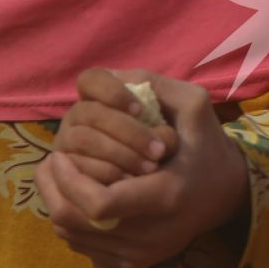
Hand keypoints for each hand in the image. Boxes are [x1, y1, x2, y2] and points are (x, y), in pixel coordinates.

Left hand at [35, 73, 248, 267]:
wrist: (228, 196)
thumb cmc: (207, 146)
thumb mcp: (193, 105)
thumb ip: (152, 85)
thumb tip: (109, 79)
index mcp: (166, 194)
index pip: (98, 203)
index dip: (69, 180)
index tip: (61, 155)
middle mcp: (152, 233)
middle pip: (74, 221)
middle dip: (53, 190)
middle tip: (54, 163)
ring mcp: (141, 253)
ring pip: (71, 235)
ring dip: (58, 202)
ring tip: (63, 176)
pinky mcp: (134, 264)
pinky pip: (82, 245)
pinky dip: (73, 220)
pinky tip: (81, 197)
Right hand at [51, 67, 180, 185]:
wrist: (199, 187)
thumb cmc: (193, 143)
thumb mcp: (188, 109)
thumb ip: (161, 88)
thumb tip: (132, 87)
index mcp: (107, 99)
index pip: (91, 80)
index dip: (110, 91)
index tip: (140, 110)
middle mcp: (83, 122)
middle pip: (85, 112)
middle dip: (125, 131)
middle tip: (159, 152)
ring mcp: (72, 149)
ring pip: (79, 140)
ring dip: (118, 154)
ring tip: (151, 170)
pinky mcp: (69, 178)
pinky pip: (74, 172)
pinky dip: (103, 175)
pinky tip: (130, 184)